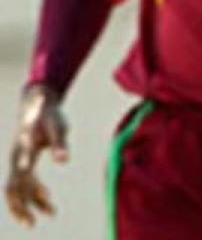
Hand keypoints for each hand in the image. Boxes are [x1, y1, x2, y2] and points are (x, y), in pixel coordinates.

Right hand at [6, 86, 66, 227]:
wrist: (37, 103)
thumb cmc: (49, 115)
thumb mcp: (58, 127)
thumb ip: (60, 144)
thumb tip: (64, 160)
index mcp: (24, 150)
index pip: (20, 174)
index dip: (28, 188)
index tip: (44, 197)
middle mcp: (17, 158)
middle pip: (13, 188)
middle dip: (20, 207)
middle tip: (31, 224)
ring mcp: (18, 161)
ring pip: (19, 188)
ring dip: (30, 204)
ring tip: (51, 214)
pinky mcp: (24, 162)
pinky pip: (25, 183)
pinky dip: (35, 193)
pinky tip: (48, 201)